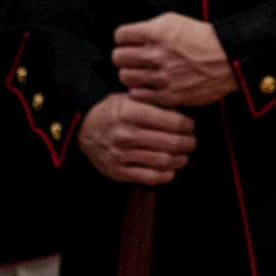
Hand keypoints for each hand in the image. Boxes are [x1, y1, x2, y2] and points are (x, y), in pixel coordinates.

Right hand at [78, 93, 196, 184]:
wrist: (83, 128)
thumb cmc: (114, 111)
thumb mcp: (131, 98)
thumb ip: (156, 104)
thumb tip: (185, 113)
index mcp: (131, 112)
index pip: (173, 122)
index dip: (188, 125)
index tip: (190, 126)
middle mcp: (125, 134)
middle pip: (172, 143)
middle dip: (188, 143)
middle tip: (191, 142)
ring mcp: (121, 155)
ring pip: (164, 161)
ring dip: (180, 160)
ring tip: (184, 155)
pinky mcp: (118, 171)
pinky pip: (150, 177)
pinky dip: (166, 175)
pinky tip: (171, 169)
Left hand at [112, 12, 235, 107]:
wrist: (228, 60)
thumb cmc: (203, 39)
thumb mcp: (175, 21)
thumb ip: (150, 28)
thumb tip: (131, 37)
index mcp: (156, 33)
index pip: (120, 36)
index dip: (124, 39)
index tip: (129, 42)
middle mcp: (155, 55)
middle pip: (118, 58)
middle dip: (125, 57)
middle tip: (134, 59)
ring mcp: (160, 77)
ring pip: (125, 77)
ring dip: (131, 74)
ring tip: (143, 72)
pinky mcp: (167, 95)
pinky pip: (137, 94)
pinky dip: (141, 90)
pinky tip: (150, 85)